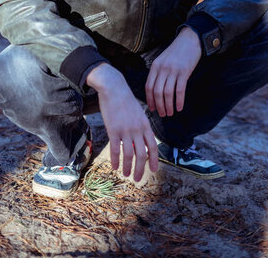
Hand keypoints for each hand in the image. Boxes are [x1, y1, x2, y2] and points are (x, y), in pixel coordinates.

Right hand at [86, 63, 157, 181]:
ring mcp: (125, 130)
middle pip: (141, 154)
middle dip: (141, 169)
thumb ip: (141, 127)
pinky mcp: (113, 130)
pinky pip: (115, 149)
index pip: (153, 146)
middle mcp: (137, 129)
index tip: (153, 170)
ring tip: (127, 175)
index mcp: (145, 125)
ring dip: (128, 167)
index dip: (154, 160)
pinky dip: (115, 160)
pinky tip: (115, 166)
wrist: (114, 88)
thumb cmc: (125, 100)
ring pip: (129, 155)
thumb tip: (141, 142)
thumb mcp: (138, 113)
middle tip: (138, 179)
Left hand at [145, 27, 200, 116]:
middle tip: (162, 114)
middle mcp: (162, 69)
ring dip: (168, 106)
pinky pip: (180, 91)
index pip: (148, 86)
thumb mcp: (163, 60)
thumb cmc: (177, 52)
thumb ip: (159, 73)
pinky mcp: (184, 72)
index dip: (149, 100)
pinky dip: (179, 101)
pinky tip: (180, 108)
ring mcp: (173, 70)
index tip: (152, 109)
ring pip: (167, 93)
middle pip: (157, 92)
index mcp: (155, 66)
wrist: (190, 39)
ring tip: (170, 113)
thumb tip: (156, 91)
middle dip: (159, 106)